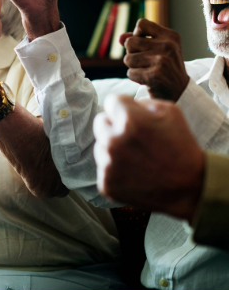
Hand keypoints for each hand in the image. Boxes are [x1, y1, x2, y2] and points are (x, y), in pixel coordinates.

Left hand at [95, 95, 205, 220]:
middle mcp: (113, 141)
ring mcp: (108, 165)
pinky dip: (116, 170)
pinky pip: (104, 169)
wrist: (190, 187)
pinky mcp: (106, 184)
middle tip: (135, 138)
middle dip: (114, 126)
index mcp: (129, 121)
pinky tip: (136, 173)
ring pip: (100, 146)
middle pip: (100, 122)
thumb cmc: (182, 147)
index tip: (133, 117)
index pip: (111, 102)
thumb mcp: (171, 112)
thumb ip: (142, 103)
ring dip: (114, 148)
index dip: (124, 108)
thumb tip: (124, 104)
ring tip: (138, 158)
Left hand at [119, 19, 188, 100]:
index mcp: (170, 36)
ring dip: (133, 67)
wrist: (180, 91)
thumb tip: (120, 38)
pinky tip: (148, 80)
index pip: (142, 24)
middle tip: (146, 61)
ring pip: (128, 59)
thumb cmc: (165, 67)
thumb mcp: (157, 49)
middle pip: (130, 42)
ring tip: (147, 70)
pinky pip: (130, 73)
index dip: (136, 34)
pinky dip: (135, 77)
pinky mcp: (155, 75)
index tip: (143, 44)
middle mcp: (168, 46)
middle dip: (132, 53)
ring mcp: (162, 61)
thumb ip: (137, 40)